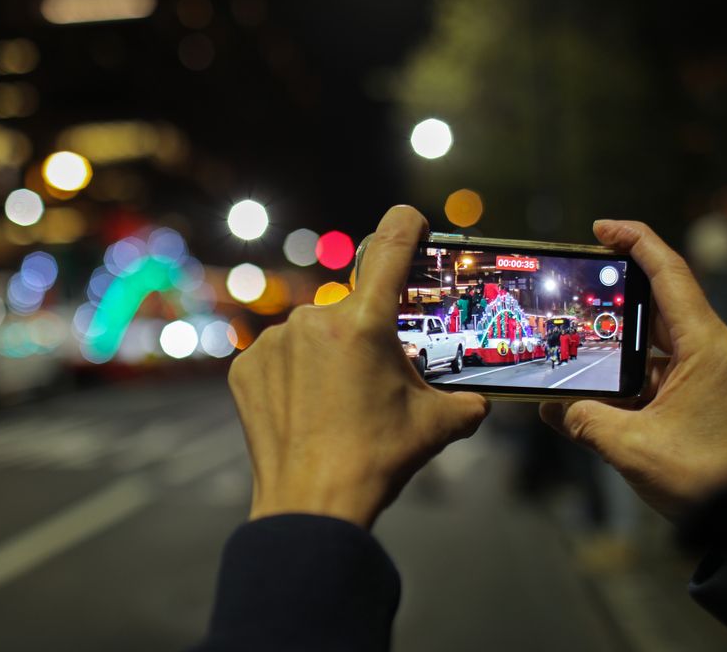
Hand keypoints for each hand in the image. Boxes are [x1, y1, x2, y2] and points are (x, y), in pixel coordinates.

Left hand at [228, 206, 488, 528]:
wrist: (311, 503)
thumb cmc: (376, 459)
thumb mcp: (437, 425)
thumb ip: (466, 400)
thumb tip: (479, 399)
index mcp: (364, 322)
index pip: (391, 244)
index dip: (406, 226)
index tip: (412, 223)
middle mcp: (315, 319)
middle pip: (353, 306)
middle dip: (367, 333)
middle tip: (373, 378)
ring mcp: (275, 341)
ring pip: (314, 332)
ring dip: (328, 354)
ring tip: (337, 403)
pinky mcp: (246, 366)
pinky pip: (279, 355)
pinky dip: (294, 374)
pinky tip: (305, 408)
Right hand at [540, 220, 726, 520]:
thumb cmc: (706, 479)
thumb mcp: (631, 446)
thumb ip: (583, 419)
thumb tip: (550, 408)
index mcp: (707, 347)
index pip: (671, 273)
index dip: (635, 241)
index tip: (600, 228)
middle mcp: (714, 352)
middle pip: (662, 300)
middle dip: (617, 290)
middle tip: (576, 281)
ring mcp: (711, 374)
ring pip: (657, 339)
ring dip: (618, 340)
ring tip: (575, 339)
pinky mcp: (704, 396)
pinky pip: (660, 370)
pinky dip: (628, 372)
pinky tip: (595, 385)